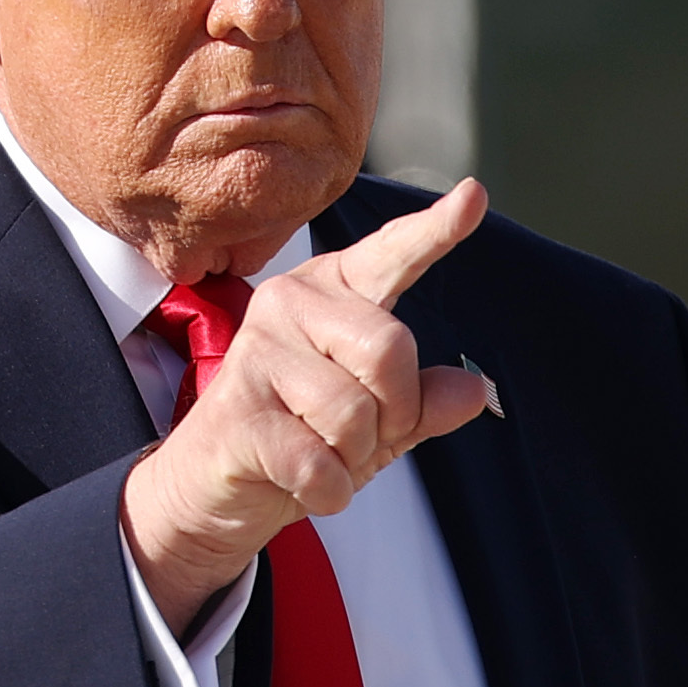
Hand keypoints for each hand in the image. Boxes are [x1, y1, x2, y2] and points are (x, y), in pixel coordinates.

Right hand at [121, 179, 492, 634]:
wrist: (213, 486)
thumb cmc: (299, 436)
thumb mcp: (378, 421)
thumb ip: (425, 401)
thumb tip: (473, 390)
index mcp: (333, 291)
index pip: (392, 255)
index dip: (435, 231)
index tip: (474, 195)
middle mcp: (291, 303)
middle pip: (389, 350)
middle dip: (394, 414)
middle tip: (364, 439)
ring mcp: (258, 353)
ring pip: (354, 414)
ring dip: (354, 459)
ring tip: (322, 457)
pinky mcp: (237, 411)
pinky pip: (318, 462)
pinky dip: (327, 492)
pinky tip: (305, 486)